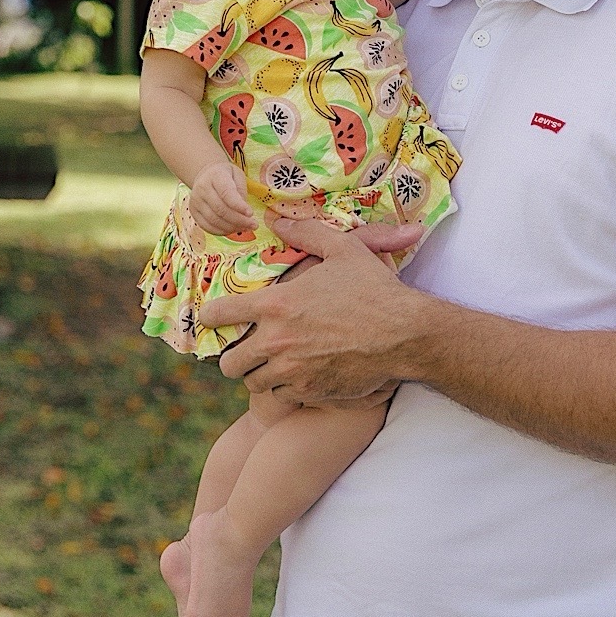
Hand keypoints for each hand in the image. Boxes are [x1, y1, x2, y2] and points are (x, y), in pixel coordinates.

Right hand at [189, 161, 254, 236]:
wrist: (206, 174)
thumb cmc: (226, 175)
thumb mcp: (238, 175)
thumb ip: (241, 192)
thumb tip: (244, 213)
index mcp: (215, 175)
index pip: (226, 193)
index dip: (238, 205)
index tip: (251, 213)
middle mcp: (202, 188)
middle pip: (220, 209)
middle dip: (239, 220)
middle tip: (253, 225)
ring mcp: (195, 201)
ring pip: (214, 220)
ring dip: (232, 227)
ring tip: (246, 228)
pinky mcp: (193, 212)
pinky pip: (207, 226)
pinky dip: (221, 231)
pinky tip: (233, 230)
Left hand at [199, 218, 426, 402]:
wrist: (404, 334)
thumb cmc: (374, 289)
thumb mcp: (343, 250)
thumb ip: (306, 233)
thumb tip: (276, 220)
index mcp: (277, 304)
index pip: (220, 314)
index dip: (211, 316)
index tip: (213, 318)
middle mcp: (277, 342)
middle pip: (229, 363)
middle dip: (233, 356)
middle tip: (246, 349)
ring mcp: (291, 371)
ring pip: (253, 384)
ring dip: (259, 373)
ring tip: (272, 363)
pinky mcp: (309, 392)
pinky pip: (281, 396)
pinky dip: (285, 388)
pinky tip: (299, 374)